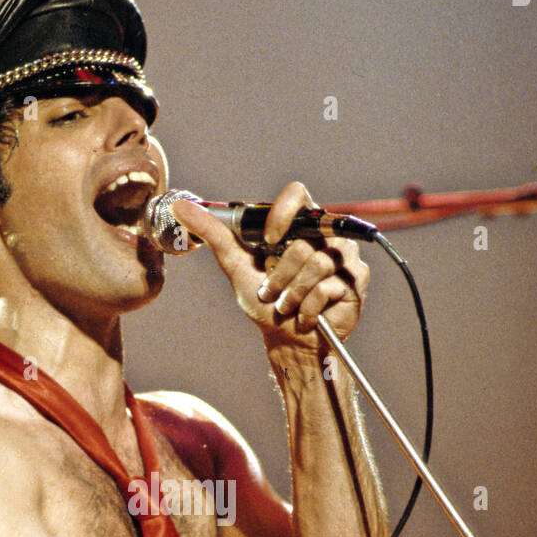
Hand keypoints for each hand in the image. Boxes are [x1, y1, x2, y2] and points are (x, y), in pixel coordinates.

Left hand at [171, 181, 369, 350]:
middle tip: (273, 294)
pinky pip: (328, 287)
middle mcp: (324, 235)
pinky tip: (306, 316)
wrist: (288, 342)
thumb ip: (213, 234)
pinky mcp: (356, 279)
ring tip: (287, 306)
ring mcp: (344, 256)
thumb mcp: (236, 265)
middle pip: (302, 243)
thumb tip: (181, 206)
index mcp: (298, 225)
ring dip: (292, 295)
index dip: (282, 214)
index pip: (297, 194)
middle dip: (279, 277)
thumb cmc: (266, 303)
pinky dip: (308, 308)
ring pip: (316, 265)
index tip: (269, 240)